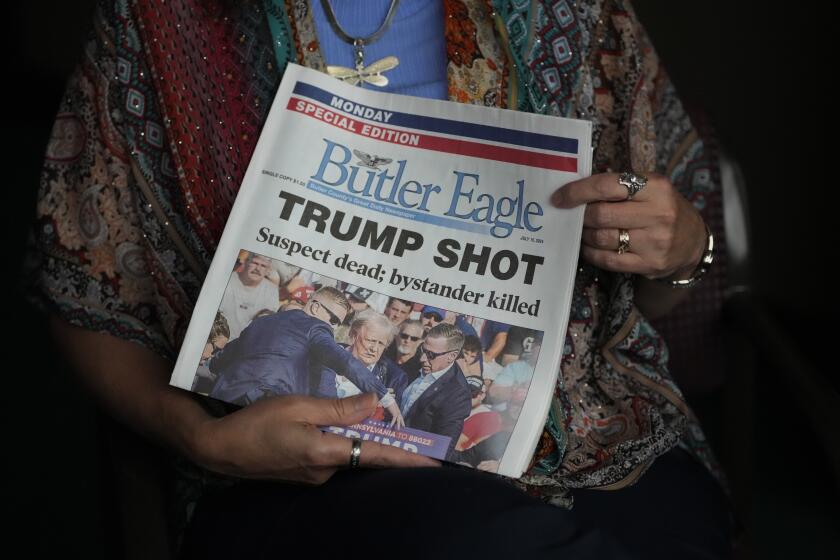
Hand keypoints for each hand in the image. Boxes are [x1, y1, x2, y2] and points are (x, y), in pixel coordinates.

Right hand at [194, 393, 437, 484]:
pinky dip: (341, 442)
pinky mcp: (304, 473)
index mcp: (326, 454)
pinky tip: (334, 426)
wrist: (219, 449)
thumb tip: (374, 403)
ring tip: (369, 419)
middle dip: (385, 442)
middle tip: (411, 432)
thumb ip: (338, 408)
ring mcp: (314, 476)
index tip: (435, 461)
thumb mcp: (298, 406)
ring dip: (359, 438)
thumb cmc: (256, 423)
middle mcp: (325, 471)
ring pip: (346, 453)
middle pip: (364, 454)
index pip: (376, 455)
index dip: (407, 457)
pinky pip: (331, 455)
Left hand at [552, 173, 705, 279]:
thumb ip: (619, 186)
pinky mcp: (650, 264)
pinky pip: (608, 260)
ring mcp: (655, 241)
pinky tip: (589, 247)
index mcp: (656, 187)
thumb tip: (576, 190)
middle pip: (601, 214)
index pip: (607, 186)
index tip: (559, 198)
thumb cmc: (663, 208)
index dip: (577, 192)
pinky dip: (592, 253)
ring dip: (585, 235)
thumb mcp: (650, 188)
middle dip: (580, 216)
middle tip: (574, 217)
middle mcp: (658, 213)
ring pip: (602, 238)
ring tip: (583, 231)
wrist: (693, 242)